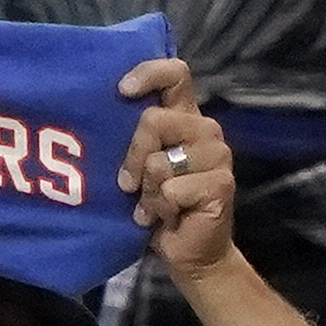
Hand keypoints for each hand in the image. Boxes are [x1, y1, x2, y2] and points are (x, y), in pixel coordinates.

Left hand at [116, 54, 236, 277]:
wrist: (186, 251)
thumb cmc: (156, 203)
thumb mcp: (138, 164)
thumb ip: (133, 137)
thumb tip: (103, 112)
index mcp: (184, 117)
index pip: (176, 74)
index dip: (148, 74)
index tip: (122, 91)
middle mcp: (205, 130)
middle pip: (154, 119)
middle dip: (132, 157)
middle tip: (130, 184)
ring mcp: (218, 156)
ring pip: (159, 161)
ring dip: (147, 191)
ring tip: (154, 204)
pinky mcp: (222, 184)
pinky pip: (170, 190)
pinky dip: (159, 209)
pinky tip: (167, 217)